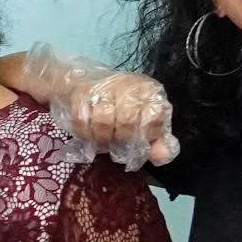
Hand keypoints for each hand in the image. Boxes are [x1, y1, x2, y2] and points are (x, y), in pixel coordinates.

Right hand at [55, 71, 179, 169]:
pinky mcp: (81, 92)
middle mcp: (127, 85)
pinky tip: (89, 137)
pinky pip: (81, 120)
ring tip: (104, 143)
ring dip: (103, 138)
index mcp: (148, 91)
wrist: (90, 83)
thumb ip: (157, 140)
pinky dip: (85, 134)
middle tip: (119, 146)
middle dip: (122, 139)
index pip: (154, 116)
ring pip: (103, 120)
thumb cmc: (123, 107)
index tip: (141, 142)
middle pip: (127, 120)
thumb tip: (159, 158)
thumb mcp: (146, 120)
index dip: (148, 135)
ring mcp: (103, 87)